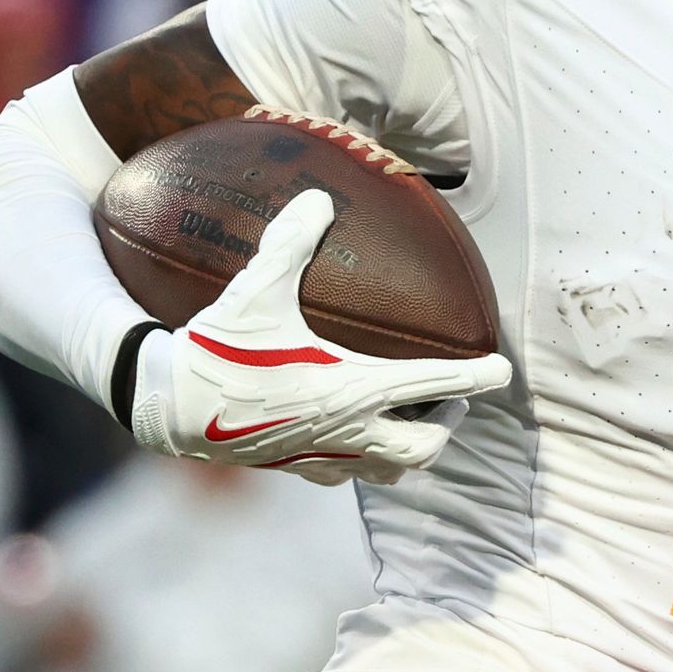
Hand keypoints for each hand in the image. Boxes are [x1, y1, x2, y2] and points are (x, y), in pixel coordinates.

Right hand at [127, 189, 510, 485]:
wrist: (169, 408)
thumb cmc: (217, 349)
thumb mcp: (254, 291)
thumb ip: (289, 244)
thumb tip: (316, 198)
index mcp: (351, 389)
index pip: (432, 384)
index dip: (474, 377)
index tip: (503, 370)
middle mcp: (348, 430)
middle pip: (424, 446)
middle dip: (446, 424)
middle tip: (451, 399)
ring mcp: (324, 456)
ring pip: (391, 470)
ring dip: (409, 448)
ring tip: (411, 420)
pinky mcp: (299, 468)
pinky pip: (347, 472)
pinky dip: (363, 456)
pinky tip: (351, 432)